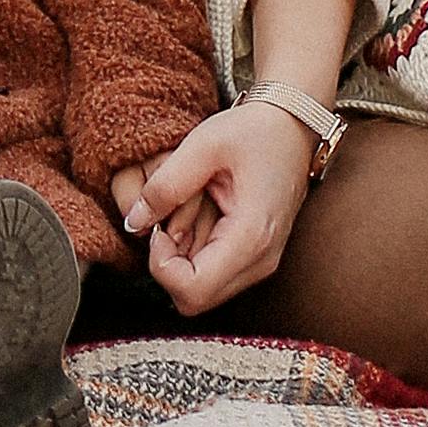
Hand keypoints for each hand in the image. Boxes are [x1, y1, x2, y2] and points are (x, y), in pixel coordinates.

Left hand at [114, 96, 319, 314]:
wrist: (293, 126)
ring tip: (185, 211)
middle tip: (166, 218)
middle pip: (195, 299)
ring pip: (203, 291)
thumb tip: (134, 222)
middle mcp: (260, 261)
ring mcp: (260, 263)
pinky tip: (197, 216)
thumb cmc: (255, 131)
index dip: (161, 266)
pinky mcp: (255, 257)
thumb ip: (165, 186)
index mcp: (251, 237)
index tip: (157, 227)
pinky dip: (195, 253)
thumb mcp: (204, 145)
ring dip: (181, 258)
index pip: (193, 291)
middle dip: (168, 264)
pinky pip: (215, 274)